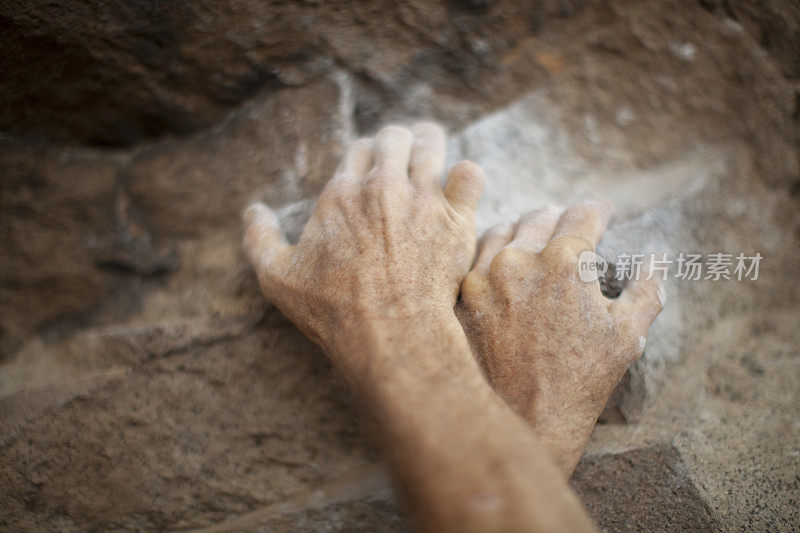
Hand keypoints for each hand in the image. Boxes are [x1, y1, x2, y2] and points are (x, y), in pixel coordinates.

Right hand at [243, 123, 483, 362]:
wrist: (390, 332)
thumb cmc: (332, 309)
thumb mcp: (277, 278)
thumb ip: (260, 238)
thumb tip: (251, 210)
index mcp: (342, 194)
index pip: (359, 149)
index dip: (366, 153)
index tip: (371, 164)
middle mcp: (383, 187)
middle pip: (394, 138)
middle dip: (397, 141)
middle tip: (403, 150)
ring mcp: (423, 200)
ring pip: (431, 146)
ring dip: (429, 141)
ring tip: (431, 143)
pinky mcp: (456, 219)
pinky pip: (470, 175)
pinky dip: (466, 175)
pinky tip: (462, 184)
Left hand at [457, 202, 664, 474]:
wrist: (527, 418)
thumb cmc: (582, 379)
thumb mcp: (628, 334)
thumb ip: (646, 288)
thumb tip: (657, 258)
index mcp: (567, 263)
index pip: (584, 215)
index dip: (598, 211)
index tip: (603, 212)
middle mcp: (521, 260)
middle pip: (543, 217)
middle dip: (562, 218)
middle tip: (569, 223)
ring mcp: (486, 276)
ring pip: (505, 230)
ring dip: (525, 229)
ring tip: (535, 237)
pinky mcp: (463, 295)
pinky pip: (475, 256)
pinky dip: (493, 251)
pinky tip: (502, 260)